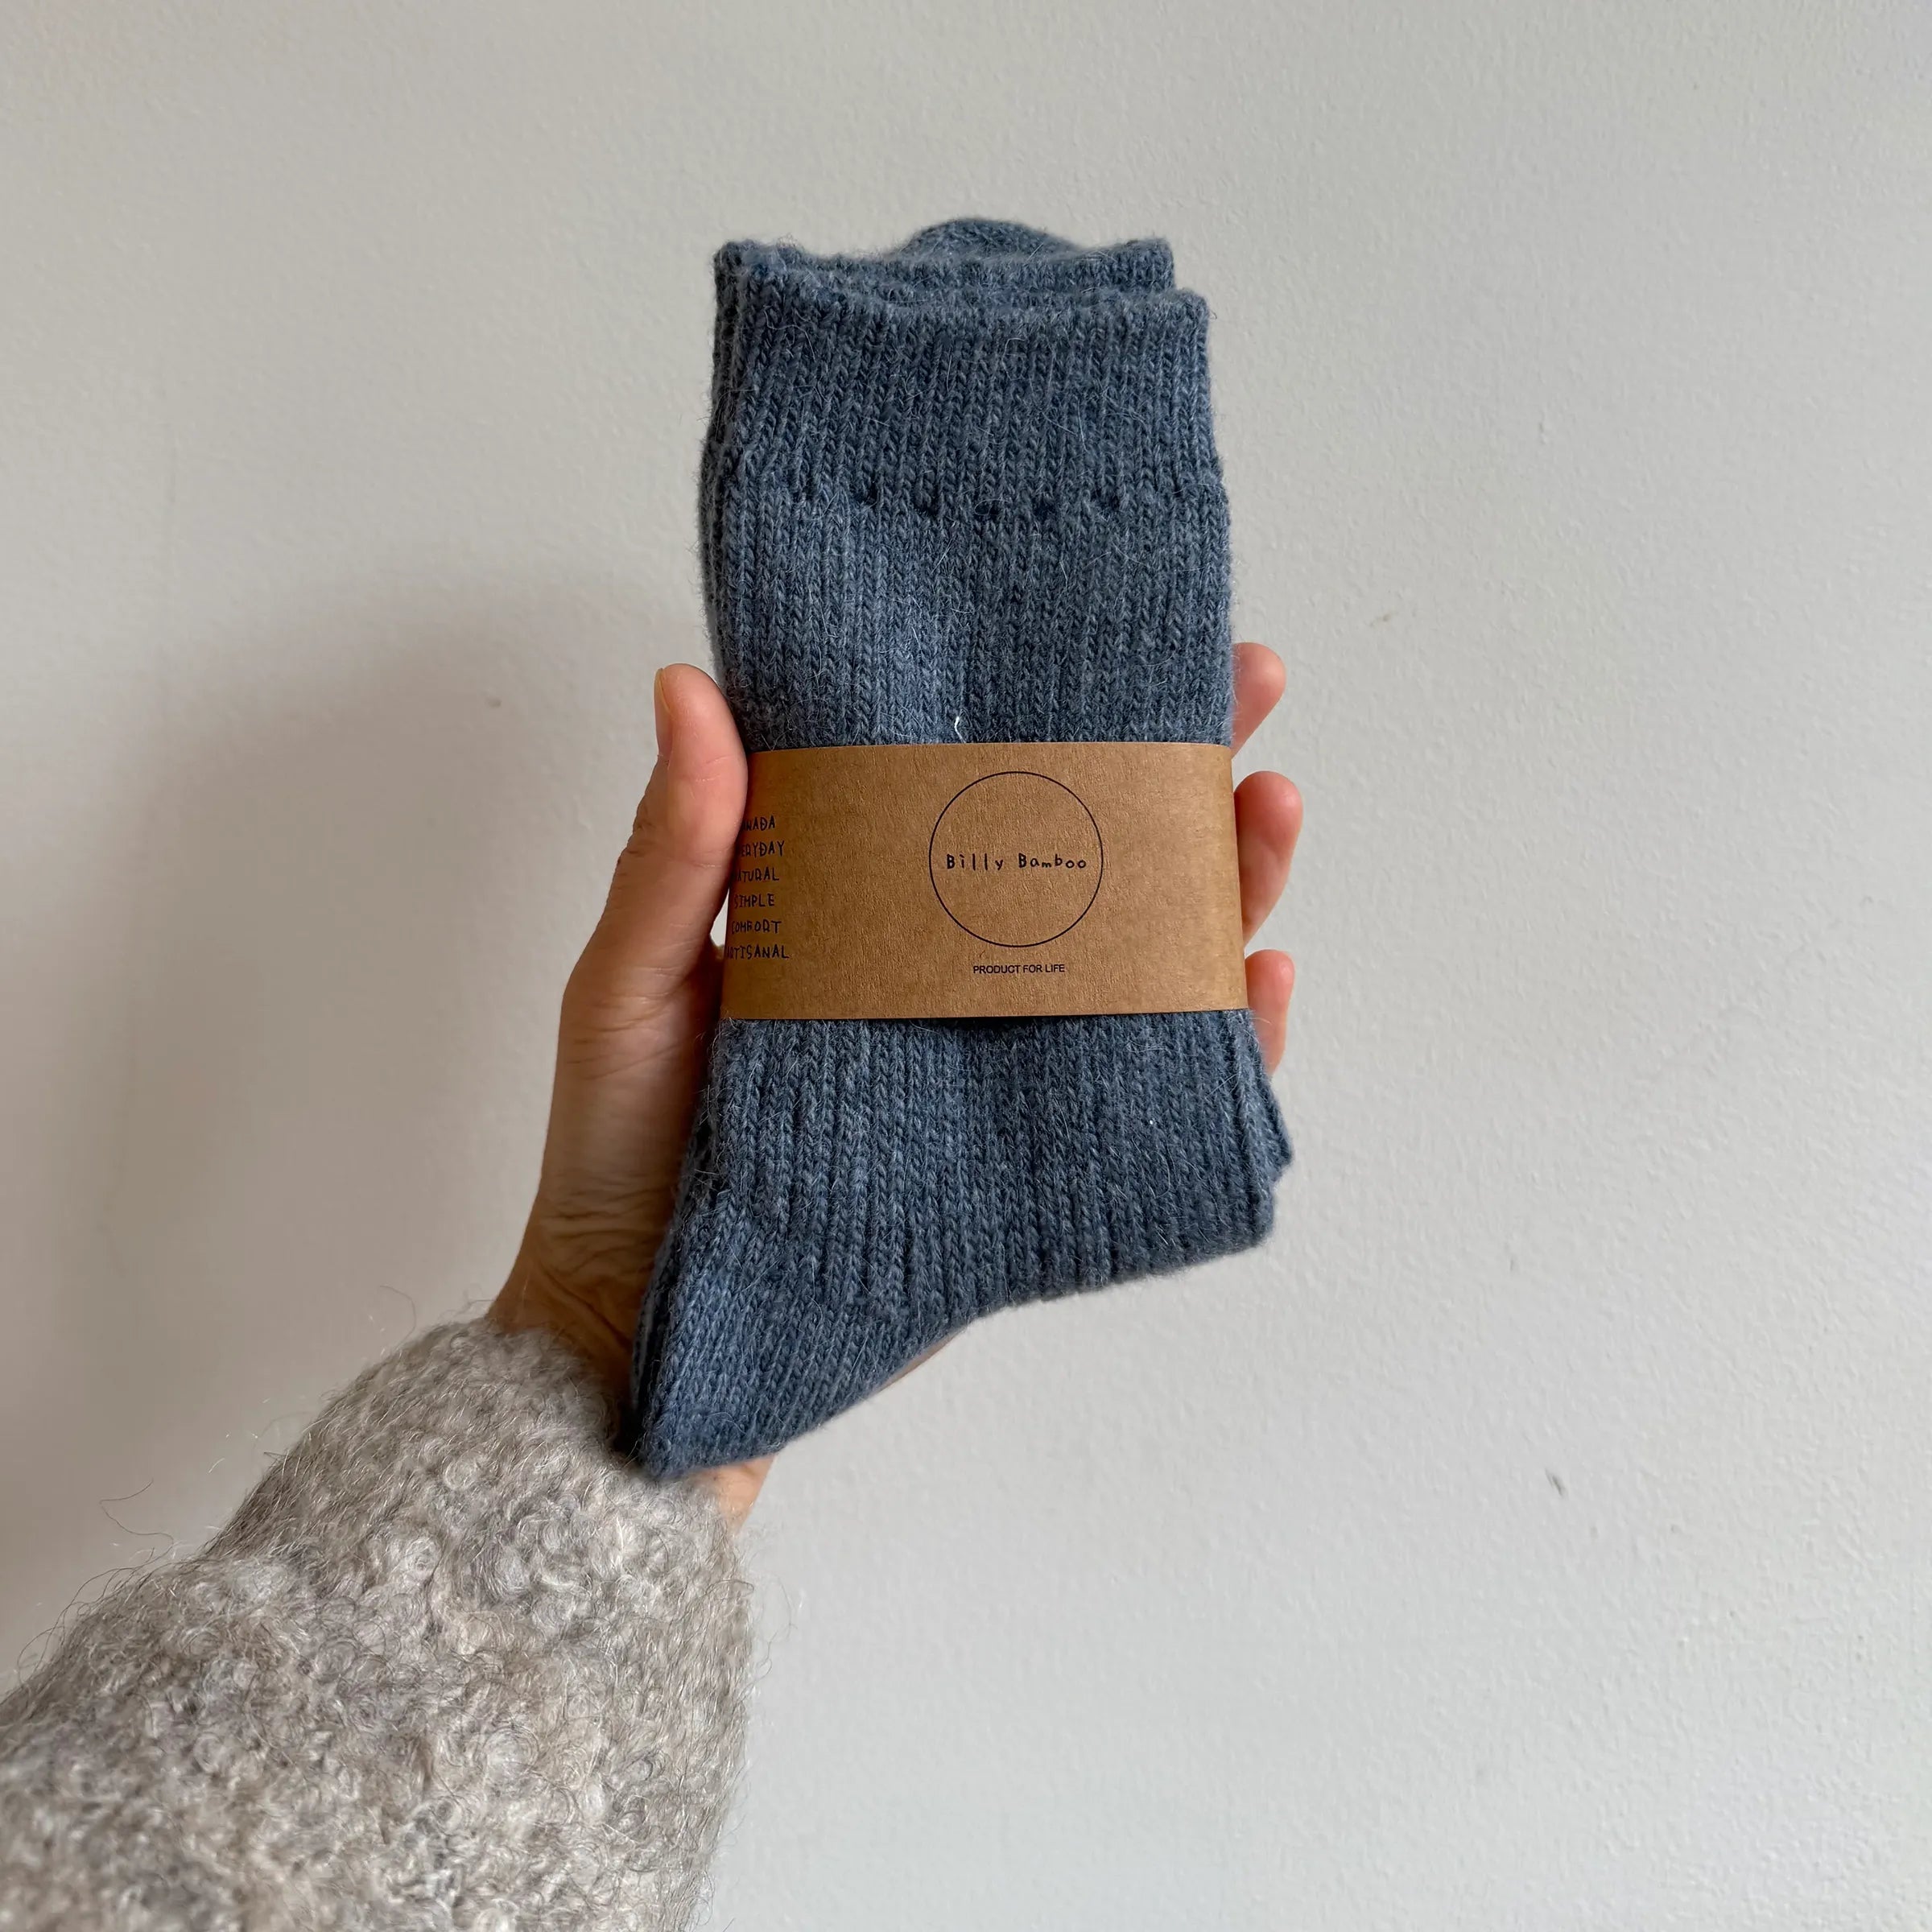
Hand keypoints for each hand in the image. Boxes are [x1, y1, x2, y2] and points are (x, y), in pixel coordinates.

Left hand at [492, 647, 1302, 1524]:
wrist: (649, 1328)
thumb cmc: (624, 1151)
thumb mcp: (634, 985)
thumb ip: (677, 853)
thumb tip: (689, 684)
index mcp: (863, 902)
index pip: (974, 779)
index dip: (1049, 700)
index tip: (1119, 622)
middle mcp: (950, 965)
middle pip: (1088, 847)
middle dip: (1179, 764)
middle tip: (1251, 686)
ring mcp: (1003, 1055)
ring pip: (1144, 953)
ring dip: (1226, 879)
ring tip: (1270, 811)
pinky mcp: (1035, 1152)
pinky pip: (1155, 1087)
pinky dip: (1227, 1037)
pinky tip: (1259, 980)